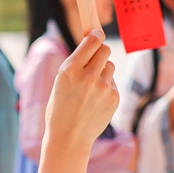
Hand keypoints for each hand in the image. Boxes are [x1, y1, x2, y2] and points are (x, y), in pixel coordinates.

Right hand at [44, 30, 118, 154]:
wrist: (68, 138)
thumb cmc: (60, 108)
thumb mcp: (60, 82)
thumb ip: (76, 63)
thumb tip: (92, 42)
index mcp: (69, 69)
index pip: (92, 40)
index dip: (96, 35)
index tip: (97, 34)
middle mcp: (88, 76)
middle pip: (105, 49)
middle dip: (101, 50)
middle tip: (96, 56)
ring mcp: (103, 87)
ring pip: (109, 66)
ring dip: (103, 70)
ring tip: (91, 86)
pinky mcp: (113, 97)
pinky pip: (112, 82)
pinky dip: (106, 87)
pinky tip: (95, 100)